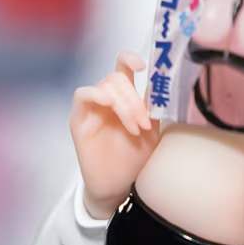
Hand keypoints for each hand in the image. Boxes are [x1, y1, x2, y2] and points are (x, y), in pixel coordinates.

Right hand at [70, 51, 159, 218]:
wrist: (120, 185)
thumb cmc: (136, 157)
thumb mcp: (153, 129)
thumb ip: (154, 105)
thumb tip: (165, 82)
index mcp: (126, 97)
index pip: (123, 66)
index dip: (130, 59)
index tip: (144, 66)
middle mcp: (108, 98)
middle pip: (117, 78)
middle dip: (135, 99)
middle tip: (145, 123)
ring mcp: (93, 108)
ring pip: (105, 86)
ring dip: (124, 104)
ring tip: (135, 128)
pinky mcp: (79, 120)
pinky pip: (82, 95)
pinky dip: (97, 94)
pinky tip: (109, 106)